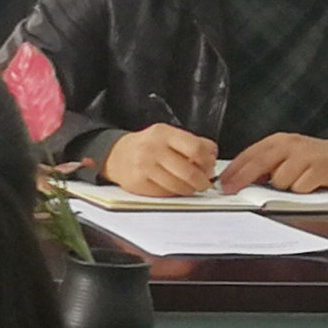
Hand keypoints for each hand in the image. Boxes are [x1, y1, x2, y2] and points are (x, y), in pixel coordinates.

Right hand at [103, 124, 219, 197]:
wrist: (115, 155)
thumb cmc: (147, 146)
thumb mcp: (168, 135)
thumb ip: (193, 143)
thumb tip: (212, 157)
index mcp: (163, 133)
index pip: (196, 149)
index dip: (208, 162)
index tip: (210, 168)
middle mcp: (152, 149)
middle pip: (189, 172)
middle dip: (202, 182)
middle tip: (204, 183)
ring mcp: (144, 167)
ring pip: (179, 186)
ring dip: (190, 190)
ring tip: (189, 186)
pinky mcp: (138, 183)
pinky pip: (166, 194)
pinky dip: (174, 193)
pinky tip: (173, 187)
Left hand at [224, 134, 327, 193]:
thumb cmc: (313, 158)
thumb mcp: (287, 155)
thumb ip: (266, 163)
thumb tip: (240, 178)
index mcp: (278, 141)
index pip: (249, 155)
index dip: (234, 170)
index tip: (222, 183)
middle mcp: (289, 145)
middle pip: (258, 164)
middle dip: (242, 180)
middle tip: (231, 191)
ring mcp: (304, 156)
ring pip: (279, 180)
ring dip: (285, 187)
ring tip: (297, 180)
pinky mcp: (318, 169)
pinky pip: (299, 188)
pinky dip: (302, 190)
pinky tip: (310, 183)